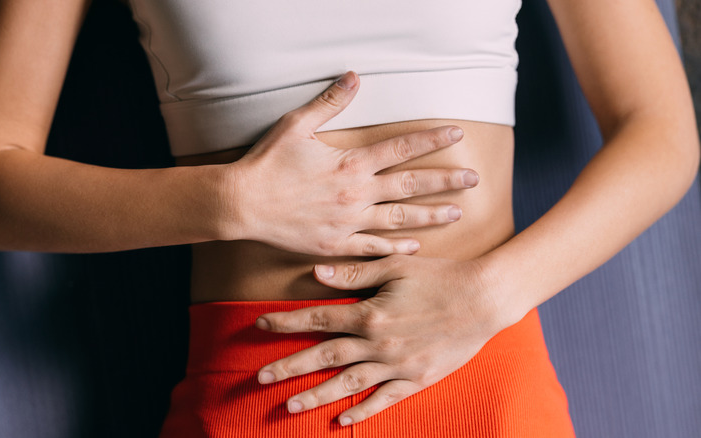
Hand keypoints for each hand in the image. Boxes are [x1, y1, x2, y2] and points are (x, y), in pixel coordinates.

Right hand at [225, 71, 478, 256]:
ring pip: (400, 219)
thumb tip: (354, 77)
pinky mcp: (336, 243)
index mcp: (351, 163)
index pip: (401, 148)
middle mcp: (357, 193)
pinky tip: (415, 246)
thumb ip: (330, 102)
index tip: (457, 134)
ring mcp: (349, 221)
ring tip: (456, 213)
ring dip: (430, 215)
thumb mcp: (296, 124)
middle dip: (445, 181)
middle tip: (473, 180)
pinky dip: (396, 247)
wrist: (243, 204)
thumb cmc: (268, 163)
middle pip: (411, 185)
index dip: (431, 139)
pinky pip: (373, 247)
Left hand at [254, 255, 521, 425]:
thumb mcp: (396, 267)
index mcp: (370, 313)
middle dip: (289, 366)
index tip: (260, 325)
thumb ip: (355, 272)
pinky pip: (384, 399)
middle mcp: (378, 343)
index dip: (286, 323)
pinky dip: (362, 411)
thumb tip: (316, 272)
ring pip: (348, 383)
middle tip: (259, 377)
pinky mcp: (417, 379)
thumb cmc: (440, 276)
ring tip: (288, 405)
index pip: (318, 319)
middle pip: (324, 357)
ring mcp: (397, 365)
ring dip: (316, 395)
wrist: (485, 298)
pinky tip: (341, 420)